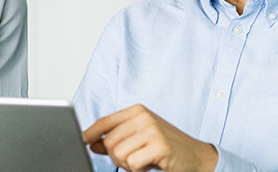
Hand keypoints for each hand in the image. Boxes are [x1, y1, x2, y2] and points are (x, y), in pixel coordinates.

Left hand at [81, 104, 217, 171]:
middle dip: (117, 157)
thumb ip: (116, 138)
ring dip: (128, 165)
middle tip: (135, 160)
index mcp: (137, 111)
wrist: (197, 157)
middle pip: (109, 142)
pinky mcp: (159, 146)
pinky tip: (152, 165)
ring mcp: (152, 130)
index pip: (104, 122)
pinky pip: (132, 163)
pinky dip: (138, 170)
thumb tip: (91, 142)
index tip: (79, 141)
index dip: (89, 134)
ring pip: (118, 154)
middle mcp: (143, 116)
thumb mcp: (139, 139)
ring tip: (144, 161)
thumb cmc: (166, 148)